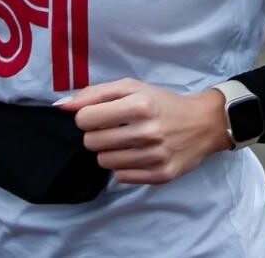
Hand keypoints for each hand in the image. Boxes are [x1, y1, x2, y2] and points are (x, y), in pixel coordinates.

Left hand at [59, 79, 232, 184]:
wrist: (203, 123)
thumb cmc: (161, 102)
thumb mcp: (131, 87)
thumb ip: (94, 93)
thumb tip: (61, 107)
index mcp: (138, 104)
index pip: (85, 119)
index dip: (88, 117)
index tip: (100, 116)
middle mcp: (147, 131)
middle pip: (92, 143)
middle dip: (97, 135)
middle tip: (114, 130)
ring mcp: (155, 156)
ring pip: (104, 162)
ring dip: (110, 152)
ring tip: (126, 142)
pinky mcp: (160, 175)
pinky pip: (121, 178)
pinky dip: (124, 167)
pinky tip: (137, 155)